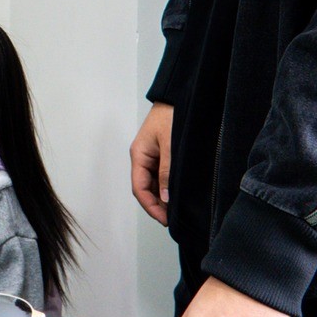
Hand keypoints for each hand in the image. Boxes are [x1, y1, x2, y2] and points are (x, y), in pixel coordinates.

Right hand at [130, 101, 172, 225]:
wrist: (178, 97)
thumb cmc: (170, 115)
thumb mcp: (169, 144)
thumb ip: (166, 171)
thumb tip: (165, 197)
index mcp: (138, 155)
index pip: (139, 188)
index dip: (150, 206)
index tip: (164, 219)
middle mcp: (142, 158)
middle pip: (144, 188)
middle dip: (156, 205)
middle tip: (171, 219)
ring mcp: (151, 157)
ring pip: (153, 184)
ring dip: (161, 198)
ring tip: (175, 211)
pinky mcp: (161, 155)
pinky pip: (160, 176)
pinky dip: (166, 188)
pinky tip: (176, 195)